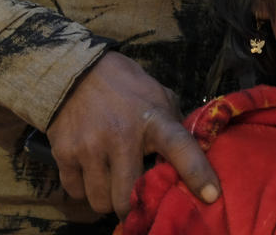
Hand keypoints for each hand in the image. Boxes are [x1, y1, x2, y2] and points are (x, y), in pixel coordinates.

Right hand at [46, 51, 219, 218]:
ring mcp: (90, 146)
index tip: (211, 195)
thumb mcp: (158, 96)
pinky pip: (76, 193)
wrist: (76, 72)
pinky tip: (90, 171)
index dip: (198, 173)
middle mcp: (122, 136)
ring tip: (110, 181)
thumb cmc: (126, 87)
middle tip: (133, 196)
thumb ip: (173, 125)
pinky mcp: (64, 153)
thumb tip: (192, 155)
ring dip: (107, 199)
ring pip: (100, 202)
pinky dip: (84, 189)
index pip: (180, 147)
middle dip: (132, 204)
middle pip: (127, 197)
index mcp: (154, 119)